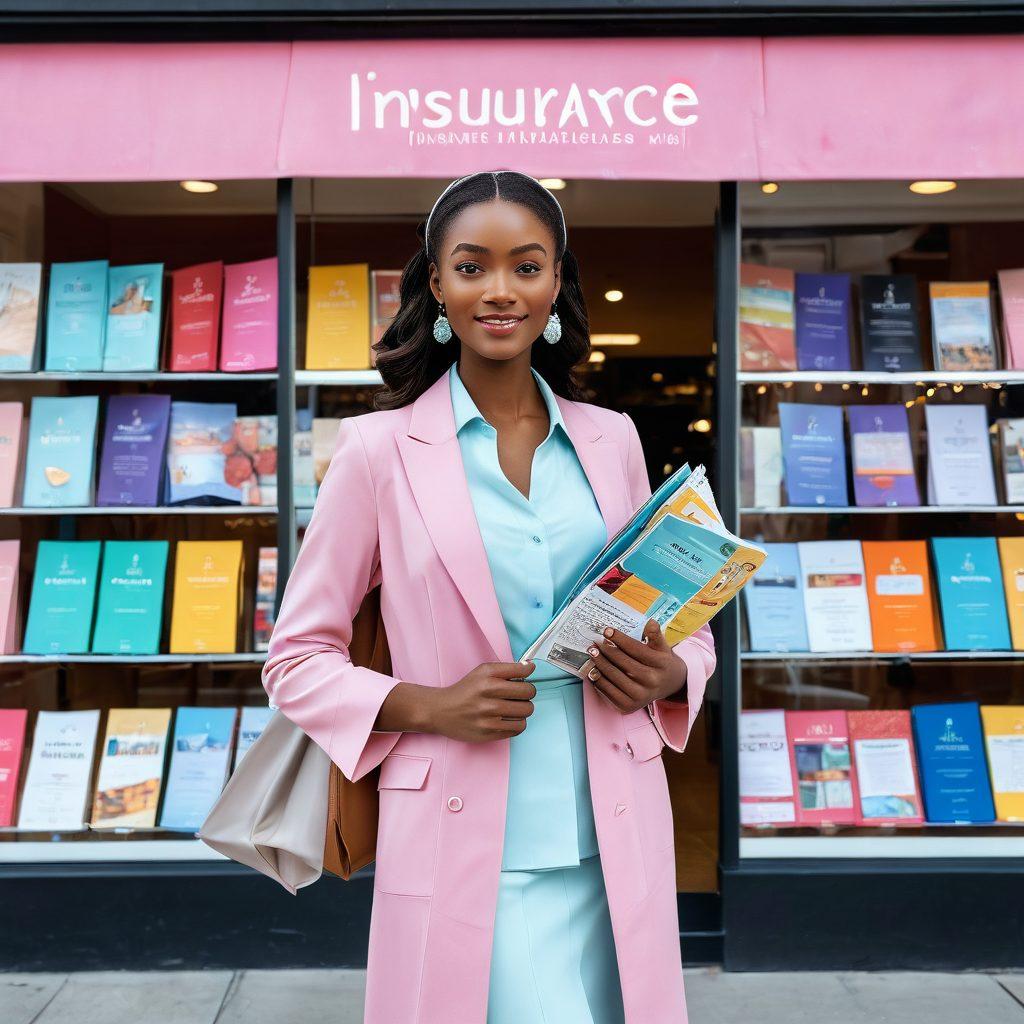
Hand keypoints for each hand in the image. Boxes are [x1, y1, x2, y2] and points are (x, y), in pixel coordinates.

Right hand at [422, 661, 536, 741]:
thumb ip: (507, 668)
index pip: (522, 672)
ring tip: (513, 708)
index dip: (527, 674)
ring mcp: (488, 717)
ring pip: (526, 712)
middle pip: (528, 692)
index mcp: (487, 678)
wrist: (441, 711)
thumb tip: (530, 666)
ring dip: (523, 710)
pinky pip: (518, 728)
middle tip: (518, 695)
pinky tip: (507, 719)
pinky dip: (517, 723)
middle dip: (527, 693)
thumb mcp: (482, 672)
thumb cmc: (465, 690)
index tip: (523, 678)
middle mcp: (488, 697)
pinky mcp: (489, 733)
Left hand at [582, 618, 686, 713]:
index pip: (636, 649)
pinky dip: (599, 680)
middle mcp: (652, 682)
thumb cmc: (661, 662)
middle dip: (607, 651)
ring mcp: (640, 696)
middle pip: (624, 663)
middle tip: (595, 642)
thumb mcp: (663, 647)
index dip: (619, 639)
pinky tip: (593, 670)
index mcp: (661, 665)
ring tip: (592, 653)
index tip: (606, 631)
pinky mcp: (629, 706)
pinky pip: (609, 692)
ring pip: (614, 677)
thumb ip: (655, 635)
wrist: (669, 685)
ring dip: (600, 664)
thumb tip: (650, 622)